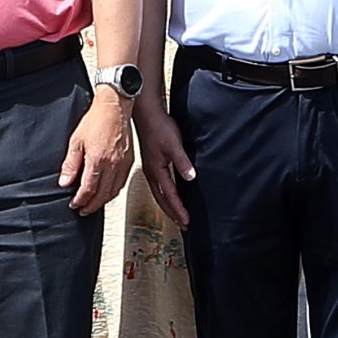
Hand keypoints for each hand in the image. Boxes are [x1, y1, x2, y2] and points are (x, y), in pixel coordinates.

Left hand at [58, 88, 133, 216]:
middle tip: (82, 210)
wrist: (115, 107)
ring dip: (102, 201)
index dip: (80, 200)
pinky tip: (106, 191)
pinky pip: (121, 182)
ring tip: (93, 203)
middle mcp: (113, 165)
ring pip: (113, 191)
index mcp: (98, 161)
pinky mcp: (129, 161)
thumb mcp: (76, 141)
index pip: (88, 189)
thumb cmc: (96, 120)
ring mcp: (123, 164)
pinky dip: (113, 191)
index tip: (74, 204)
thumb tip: (65, 182)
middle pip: (102, 195)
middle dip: (91, 206)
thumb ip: (71, 164)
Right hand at [131, 96, 194, 231]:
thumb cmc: (158, 127)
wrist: (146, 114)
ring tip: (176, 215)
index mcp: (156, 171)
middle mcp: (151, 173)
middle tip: (183, 224)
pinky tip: (168, 194)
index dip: (179, 210)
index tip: (186, 221)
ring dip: (168, 206)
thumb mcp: (174, 144)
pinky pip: (157, 185)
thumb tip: (191, 178)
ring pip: (158, 194)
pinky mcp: (151, 163)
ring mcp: (150, 169)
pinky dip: (164, 195)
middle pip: (162, 199)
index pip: (170, 196)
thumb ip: (182, 162)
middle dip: (172, 213)